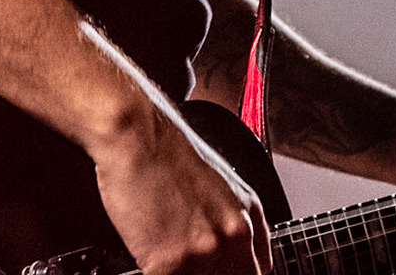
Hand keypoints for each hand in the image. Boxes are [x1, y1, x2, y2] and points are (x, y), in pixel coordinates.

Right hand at [92, 106, 270, 274]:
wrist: (137, 134)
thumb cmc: (166, 150)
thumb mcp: (218, 183)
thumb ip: (228, 221)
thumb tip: (222, 251)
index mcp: (249, 214)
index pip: (259, 269)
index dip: (234, 271)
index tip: (218, 269)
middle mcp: (234, 235)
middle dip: (208, 274)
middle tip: (187, 263)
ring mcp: (205, 252)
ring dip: (181, 272)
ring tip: (163, 256)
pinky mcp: (172, 263)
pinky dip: (153, 272)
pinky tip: (147, 259)